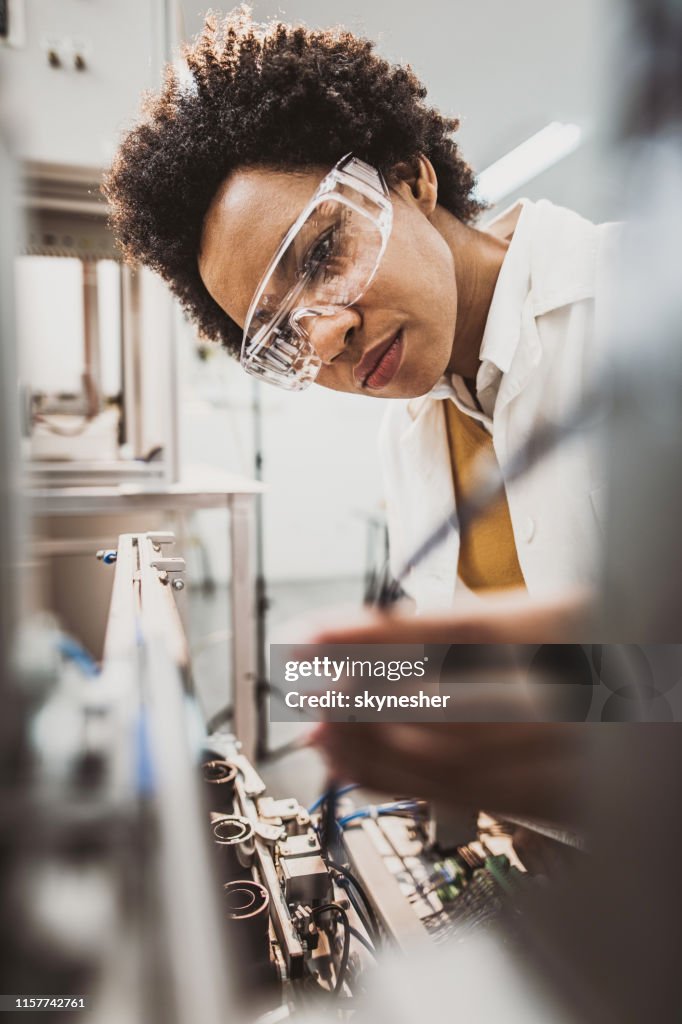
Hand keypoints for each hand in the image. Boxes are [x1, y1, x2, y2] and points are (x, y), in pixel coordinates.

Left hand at [306, 587, 593, 824]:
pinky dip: (395, 782)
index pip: (450, 632)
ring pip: (444, 760)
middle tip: (308, 692)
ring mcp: (562, 754)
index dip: (370, 637)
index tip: (311, 638)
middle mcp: (566, 694)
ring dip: (366, 749)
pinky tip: (354, 767)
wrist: (656, 704)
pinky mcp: (552, 800)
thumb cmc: (596, 650)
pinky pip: (459, 796)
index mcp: (563, 630)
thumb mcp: (538, 613)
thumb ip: (459, 631)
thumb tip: (362, 644)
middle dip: (357, 702)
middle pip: (440, 703)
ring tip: (319, 735)